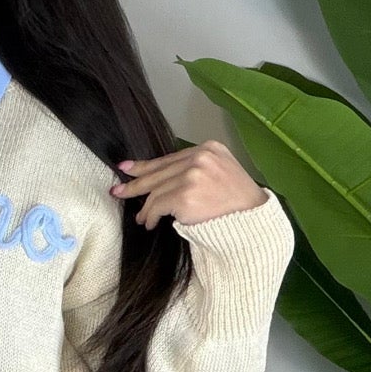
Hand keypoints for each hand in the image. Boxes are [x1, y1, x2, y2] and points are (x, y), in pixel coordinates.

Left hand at [109, 139, 268, 229]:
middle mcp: (200, 158)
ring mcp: (192, 176)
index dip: (146, 165)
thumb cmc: (237, 204)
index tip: (127, 168)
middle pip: (158, 172)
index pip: (170, 158)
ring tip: (142, 218)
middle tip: (118, 191)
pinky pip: (158, 206)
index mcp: (209, 149)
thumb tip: (163, 178)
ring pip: (156, 191)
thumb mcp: (221, 173)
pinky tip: (150, 223)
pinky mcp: (185, 196)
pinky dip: (151, 216)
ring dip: (146, 207)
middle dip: (135, 183)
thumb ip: (197, 169)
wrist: (253, 221)